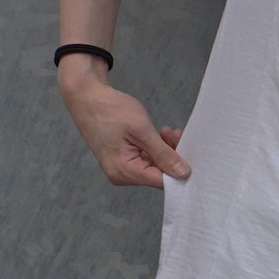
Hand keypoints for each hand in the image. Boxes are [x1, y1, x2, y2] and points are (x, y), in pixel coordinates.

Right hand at [57, 57, 189, 189]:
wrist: (87, 97)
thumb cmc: (109, 109)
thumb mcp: (142, 130)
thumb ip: (163, 153)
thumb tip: (182, 173)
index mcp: (124, 171)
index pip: (162, 182)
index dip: (180, 170)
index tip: (190, 153)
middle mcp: (121, 175)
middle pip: (159, 175)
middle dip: (173, 156)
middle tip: (177, 134)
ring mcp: (121, 169)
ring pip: (155, 167)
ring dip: (166, 150)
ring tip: (167, 131)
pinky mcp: (123, 161)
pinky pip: (147, 161)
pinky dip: (156, 149)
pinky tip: (160, 134)